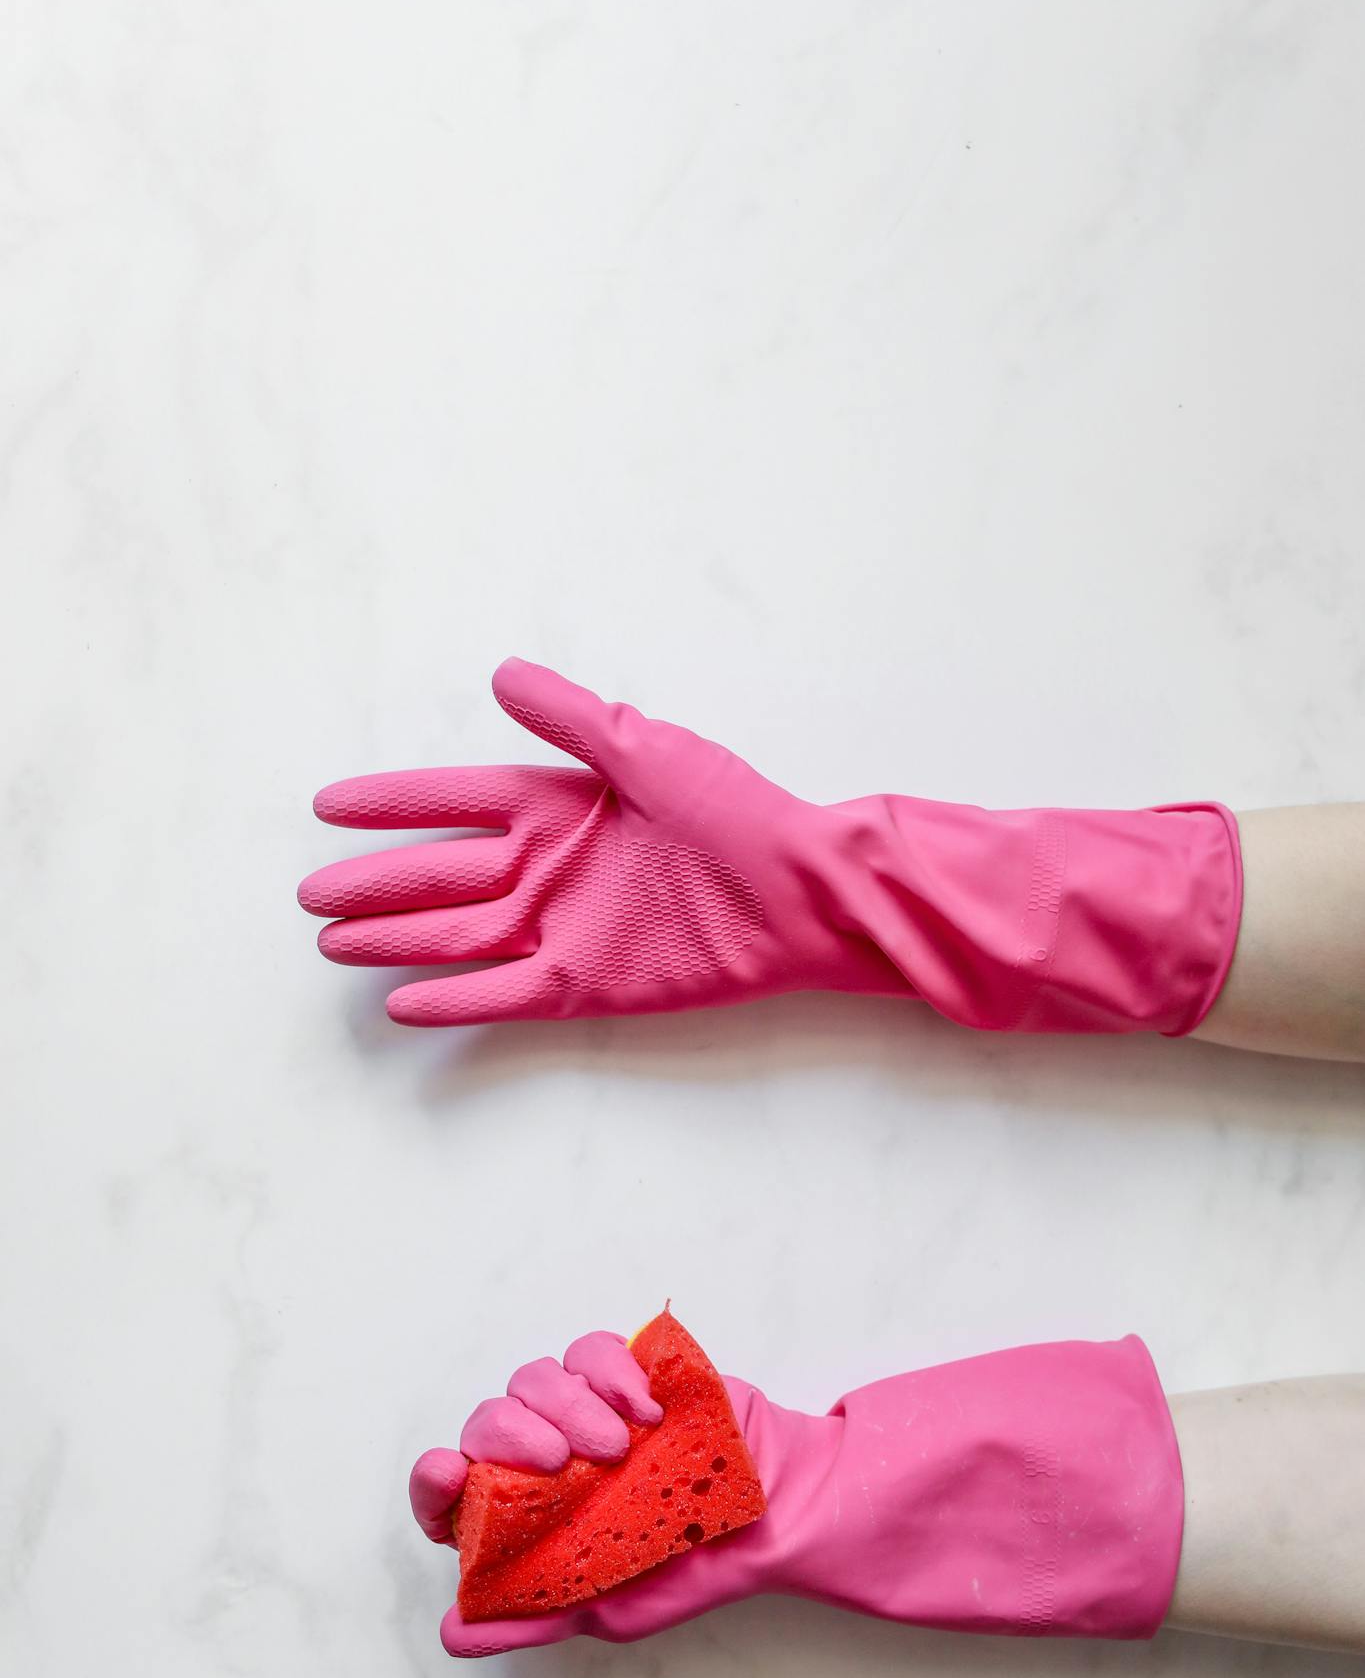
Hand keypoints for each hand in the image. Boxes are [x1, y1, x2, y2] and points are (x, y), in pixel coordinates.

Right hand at [299, 657, 906, 1026]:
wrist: (801, 891)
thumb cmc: (736, 812)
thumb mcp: (649, 750)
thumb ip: (573, 720)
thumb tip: (501, 674)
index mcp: (559, 804)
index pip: (452, 801)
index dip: (391, 804)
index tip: (327, 806)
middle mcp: (549, 867)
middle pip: (438, 874)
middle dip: (373, 883)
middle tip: (310, 895)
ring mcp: (562, 927)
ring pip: (455, 935)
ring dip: (394, 938)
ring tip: (334, 943)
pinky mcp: (584, 983)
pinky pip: (502, 994)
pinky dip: (452, 1001)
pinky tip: (399, 1003)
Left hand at [409, 1328, 806, 1656]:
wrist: (771, 1516)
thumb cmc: (686, 1569)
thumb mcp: (603, 1609)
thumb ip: (529, 1615)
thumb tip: (452, 1632)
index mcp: (524, 1516)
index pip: (451, 1493)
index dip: (434, 1482)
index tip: (448, 1471)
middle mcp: (543, 1457)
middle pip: (488, 1422)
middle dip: (512, 1435)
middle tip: (562, 1463)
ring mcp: (583, 1409)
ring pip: (534, 1379)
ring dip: (569, 1405)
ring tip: (618, 1445)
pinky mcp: (624, 1371)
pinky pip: (592, 1351)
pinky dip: (610, 1372)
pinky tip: (644, 1409)